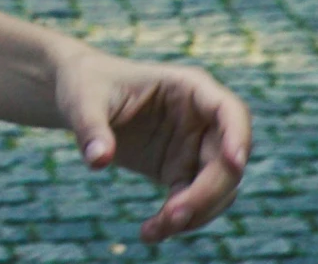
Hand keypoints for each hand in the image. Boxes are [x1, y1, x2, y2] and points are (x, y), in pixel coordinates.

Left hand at [54, 47, 250, 241]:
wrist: (79, 100)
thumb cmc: (84, 85)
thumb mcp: (82, 99)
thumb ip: (91, 127)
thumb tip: (98, 161)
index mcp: (188, 87)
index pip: (229, 110)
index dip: (238, 136)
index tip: (235, 163)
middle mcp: (201, 119)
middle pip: (227, 162)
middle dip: (206, 194)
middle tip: (173, 217)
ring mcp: (195, 147)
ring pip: (217, 189)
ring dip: (195, 215)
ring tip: (153, 230)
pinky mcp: (181, 171)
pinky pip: (193, 202)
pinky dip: (178, 220)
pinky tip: (150, 232)